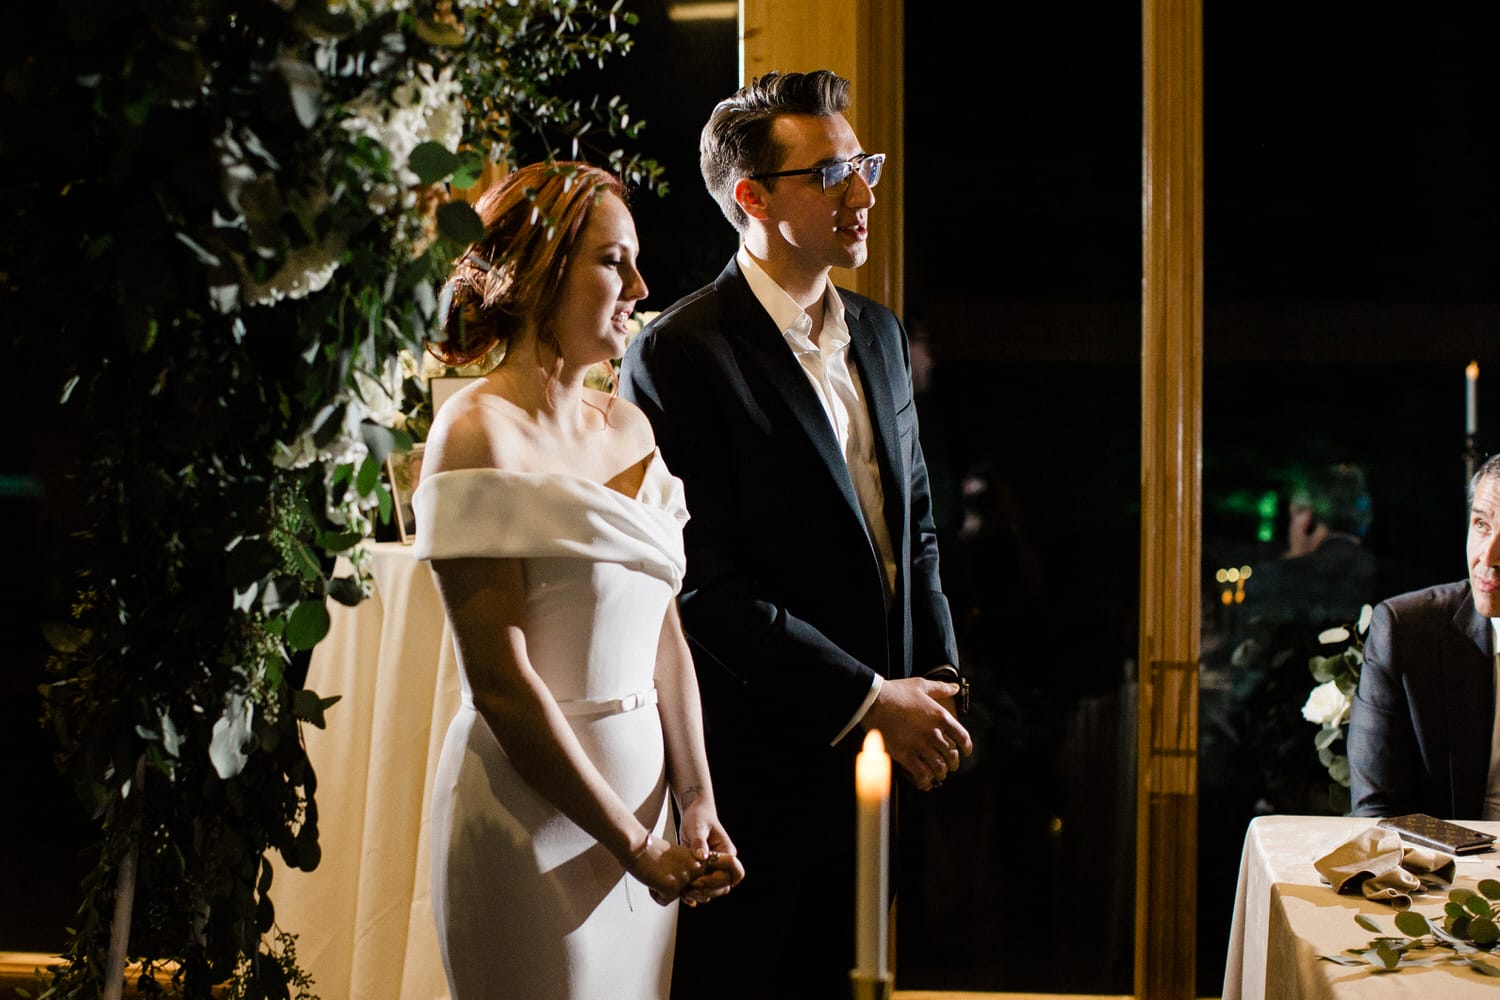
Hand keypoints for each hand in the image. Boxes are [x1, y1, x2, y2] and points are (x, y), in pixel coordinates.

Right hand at [627, 835, 703, 905]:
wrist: (637, 844)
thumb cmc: (654, 851)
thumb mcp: (681, 860)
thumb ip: (689, 876)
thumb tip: (693, 902)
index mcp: (700, 861)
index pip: (692, 885)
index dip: (677, 876)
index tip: (670, 865)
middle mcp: (697, 870)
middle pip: (683, 892)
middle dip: (670, 884)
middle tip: (662, 867)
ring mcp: (685, 879)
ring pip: (672, 897)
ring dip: (661, 888)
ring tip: (657, 871)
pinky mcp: (672, 888)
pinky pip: (663, 901)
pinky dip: (654, 892)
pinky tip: (652, 876)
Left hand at [675, 799, 744, 906]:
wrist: (694, 815)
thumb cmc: (698, 817)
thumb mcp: (697, 826)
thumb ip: (699, 842)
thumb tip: (702, 856)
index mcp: (728, 851)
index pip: (734, 872)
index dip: (718, 880)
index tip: (698, 880)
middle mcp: (724, 863)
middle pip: (724, 885)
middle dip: (708, 890)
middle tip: (689, 890)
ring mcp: (715, 869)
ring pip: (715, 890)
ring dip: (702, 894)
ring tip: (685, 893)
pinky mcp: (704, 872)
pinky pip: (704, 888)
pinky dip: (695, 894)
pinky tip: (684, 896)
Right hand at [862, 675, 972, 791]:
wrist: (873, 701)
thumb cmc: (895, 692)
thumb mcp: (921, 685)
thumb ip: (940, 688)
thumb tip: (955, 688)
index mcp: (940, 716)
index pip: (962, 736)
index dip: (966, 747)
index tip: (965, 752)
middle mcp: (933, 733)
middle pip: (951, 755)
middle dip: (953, 763)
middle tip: (950, 765)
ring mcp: (919, 745)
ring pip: (938, 767)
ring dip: (940, 773)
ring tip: (938, 774)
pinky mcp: (905, 755)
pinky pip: (921, 773)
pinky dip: (925, 780)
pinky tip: (925, 780)